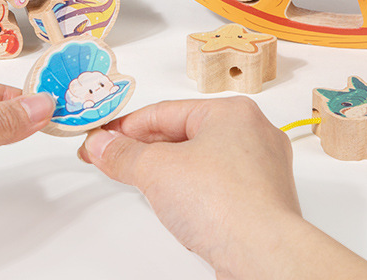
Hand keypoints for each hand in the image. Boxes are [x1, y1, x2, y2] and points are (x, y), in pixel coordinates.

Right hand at [79, 97, 366, 279]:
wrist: (263, 256)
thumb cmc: (225, 204)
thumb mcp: (156, 170)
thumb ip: (123, 154)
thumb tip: (102, 145)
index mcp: (232, 111)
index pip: (166, 112)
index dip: (127, 126)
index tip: (103, 138)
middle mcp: (253, 133)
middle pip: (185, 134)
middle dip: (147, 149)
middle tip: (114, 158)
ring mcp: (262, 168)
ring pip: (203, 161)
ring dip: (170, 171)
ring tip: (143, 181)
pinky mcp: (264, 201)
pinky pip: (219, 187)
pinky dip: (194, 192)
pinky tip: (179, 205)